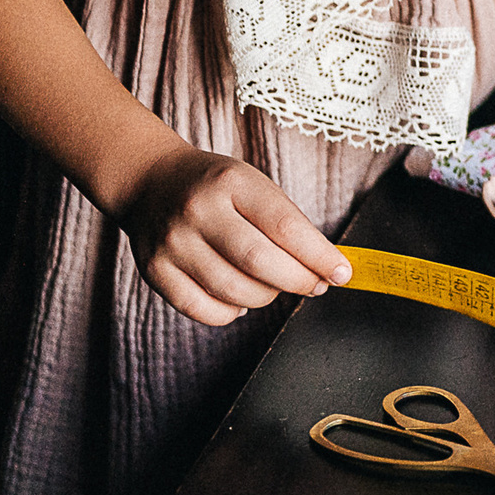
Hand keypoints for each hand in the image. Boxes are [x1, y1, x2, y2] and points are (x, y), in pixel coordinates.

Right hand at [116, 144, 353, 326]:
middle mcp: (199, 210)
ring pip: (233, 290)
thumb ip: (287, 223)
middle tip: (316, 285)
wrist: (151, 181)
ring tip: (275, 287)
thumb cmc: (217, 188)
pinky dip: (230, 312)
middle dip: (298, 280)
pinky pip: (202, 309)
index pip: (285, 226)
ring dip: (266, 297)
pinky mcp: (154, 270)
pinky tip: (240, 300)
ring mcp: (173, 242)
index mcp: (232, 182)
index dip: (319, 255)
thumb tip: (326, 269)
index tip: (342, 272)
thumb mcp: (254, 184)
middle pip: (259, 261)